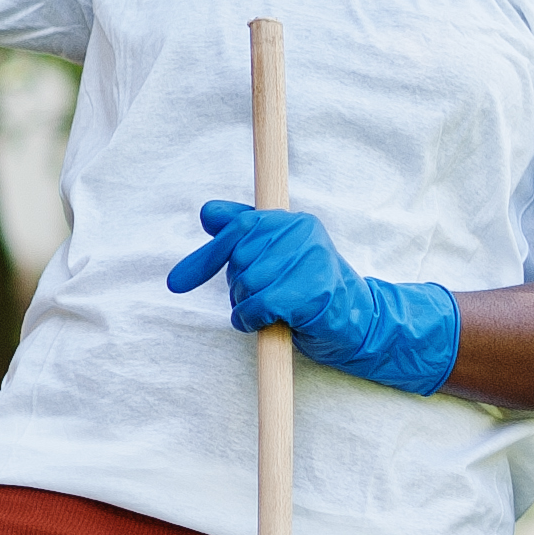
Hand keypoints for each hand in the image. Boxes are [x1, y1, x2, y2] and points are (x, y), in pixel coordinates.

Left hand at [166, 202, 461, 395]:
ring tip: (270, 312)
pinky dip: (252, 320)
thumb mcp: (277, 257)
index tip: (176, 284)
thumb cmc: (309, 291)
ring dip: (247, 307)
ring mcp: (311, 261)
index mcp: (295, 221)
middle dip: (238, 289)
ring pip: (246, 285)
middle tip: (261, 301)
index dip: (204, 258)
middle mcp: (304, 234)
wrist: (357, 323)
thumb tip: (207, 212)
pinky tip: (267, 323)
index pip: (238, 230)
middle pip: (238, 262)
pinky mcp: (311, 291)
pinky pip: (257, 306)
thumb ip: (243, 232)